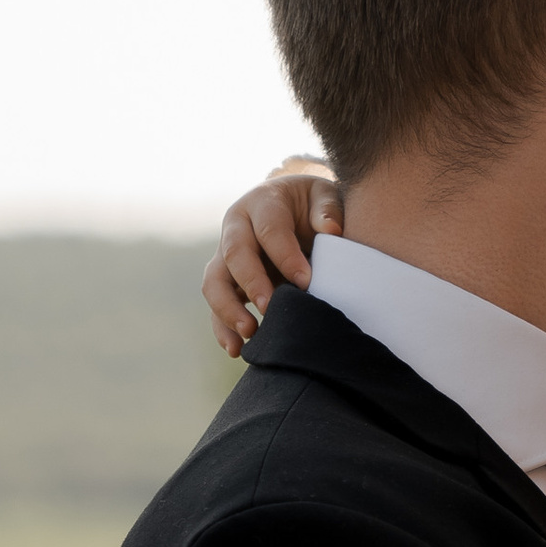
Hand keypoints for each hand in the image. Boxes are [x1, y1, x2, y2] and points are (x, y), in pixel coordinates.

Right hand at [204, 161, 342, 354]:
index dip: (285, 255)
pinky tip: (236, 349)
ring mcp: (226, 255)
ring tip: (250, 332)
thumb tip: (331, 231)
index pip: (269, 230)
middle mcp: (236, 227)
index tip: (305, 281)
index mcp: (262, 203)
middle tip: (272, 308)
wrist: (292, 207)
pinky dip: (222, 328)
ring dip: (228, 309)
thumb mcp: (324, 196)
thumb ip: (328, 210)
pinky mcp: (226, 281)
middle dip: (252, 282)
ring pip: (214, 282)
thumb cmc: (311, 205)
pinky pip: (216, 305)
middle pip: (234, 254)